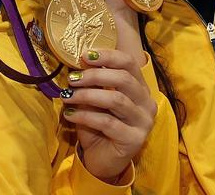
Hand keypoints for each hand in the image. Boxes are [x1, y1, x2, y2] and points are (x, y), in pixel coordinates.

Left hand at [64, 48, 156, 183]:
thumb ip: (93, 82)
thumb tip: (81, 61)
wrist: (101, 159)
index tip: (84, 55)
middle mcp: (146, 103)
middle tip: (72, 78)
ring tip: (67, 96)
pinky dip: (86, 116)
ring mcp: (143, 122)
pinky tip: (70, 115)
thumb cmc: (98, 125)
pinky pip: (107, 122)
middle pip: (124, 79)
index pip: (129, 63)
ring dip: (87, 95)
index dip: (108, 56)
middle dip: (94, 75)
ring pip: (116, 100)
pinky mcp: (134, 139)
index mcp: (139, 88)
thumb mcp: (94, 99)